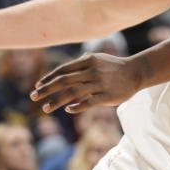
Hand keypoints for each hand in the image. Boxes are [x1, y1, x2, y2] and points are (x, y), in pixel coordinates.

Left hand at [31, 53, 146, 113]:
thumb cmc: (114, 67)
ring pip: (72, 93)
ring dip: (56, 101)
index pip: (63, 70)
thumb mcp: (98, 59)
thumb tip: (65, 70)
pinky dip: (76, 106)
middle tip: (33, 97)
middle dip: (46, 89)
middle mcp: (91, 71)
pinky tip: (67, 110)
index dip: (48, 78)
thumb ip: (81, 62)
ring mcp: (99, 83)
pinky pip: (88, 102)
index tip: (37, 85)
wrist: (136, 72)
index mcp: (87, 61)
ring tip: (45, 109)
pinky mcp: (107, 96)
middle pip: (63, 81)